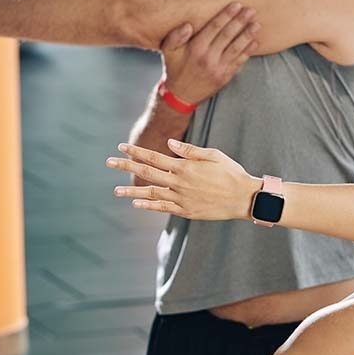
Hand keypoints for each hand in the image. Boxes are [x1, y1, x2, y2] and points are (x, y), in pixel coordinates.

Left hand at [107, 139, 258, 219]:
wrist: (244, 198)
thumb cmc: (231, 173)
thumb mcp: (213, 154)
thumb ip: (189, 150)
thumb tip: (169, 143)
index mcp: (184, 166)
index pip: (153, 157)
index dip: (136, 152)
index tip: (121, 147)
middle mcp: (179, 182)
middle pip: (146, 173)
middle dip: (126, 167)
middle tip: (109, 162)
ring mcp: (181, 198)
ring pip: (151, 194)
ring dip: (131, 192)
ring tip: (115, 191)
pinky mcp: (186, 211)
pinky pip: (163, 208)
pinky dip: (148, 206)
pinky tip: (136, 204)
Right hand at [159, 1, 259, 104]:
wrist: (181, 95)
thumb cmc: (175, 68)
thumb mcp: (168, 51)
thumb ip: (176, 36)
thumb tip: (188, 25)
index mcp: (195, 48)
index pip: (214, 28)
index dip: (226, 15)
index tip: (236, 5)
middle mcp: (208, 57)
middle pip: (228, 36)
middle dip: (240, 22)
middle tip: (251, 10)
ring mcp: (218, 68)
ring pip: (236, 49)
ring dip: (247, 35)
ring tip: (257, 25)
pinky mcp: (225, 77)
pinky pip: (239, 62)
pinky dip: (248, 52)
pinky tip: (255, 42)